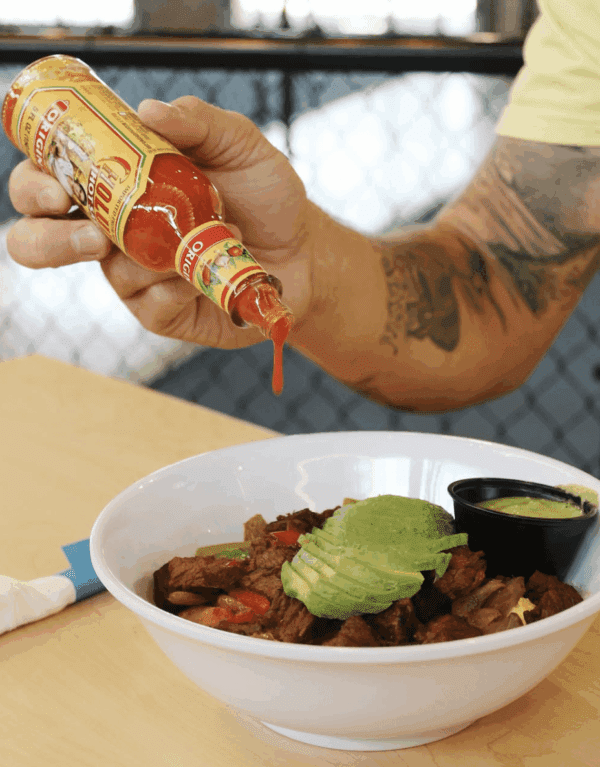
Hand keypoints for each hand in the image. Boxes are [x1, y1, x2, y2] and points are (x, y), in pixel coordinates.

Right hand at [6, 97, 314, 348]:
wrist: (303, 252)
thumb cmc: (265, 196)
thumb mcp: (241, 146)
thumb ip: (198, 122)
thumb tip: (149, 110)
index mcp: (116, 182)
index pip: (49, 176)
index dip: (36, 182)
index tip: (61, 189)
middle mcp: (112, 229)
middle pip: (38, 235)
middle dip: (49, 238)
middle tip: (94, 237)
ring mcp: (132, 274)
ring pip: (105, 272)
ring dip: (156, 255)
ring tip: (203, 238)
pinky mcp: (158, 311)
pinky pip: (147, 303)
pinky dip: (176, 287)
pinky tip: (203, 276)